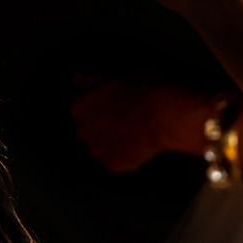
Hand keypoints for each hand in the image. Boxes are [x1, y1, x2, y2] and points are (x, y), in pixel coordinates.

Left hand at [71, 74, 209, 172]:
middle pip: (89, 133)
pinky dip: (127, 160)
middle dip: (103, 130)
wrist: (164, 115)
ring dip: (114, 146)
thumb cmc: (145, 91)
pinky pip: (118, 164)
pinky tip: (142, 149)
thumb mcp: (118, 76)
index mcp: (80, 106)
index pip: (82, 112)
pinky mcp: (112, 165)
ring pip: (102, 150)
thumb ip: (95, 81)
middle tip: (126, 124)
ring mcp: (97, 150)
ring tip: (135, 137)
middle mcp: (83, 130)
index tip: (116, 109)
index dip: (100, 111)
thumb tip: (78, 80)